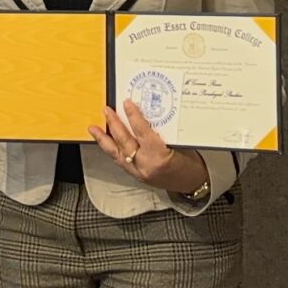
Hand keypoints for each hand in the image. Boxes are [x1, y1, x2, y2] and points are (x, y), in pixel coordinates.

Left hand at [88, 102, 207, 193]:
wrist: (194, 184)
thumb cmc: (191, 163)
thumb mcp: (180, 144)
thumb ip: (162, 132)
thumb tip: (146, 113)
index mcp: (159, 157)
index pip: (142, 132)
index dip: (133, 116)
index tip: (126, 103)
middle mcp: (146, 166)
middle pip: (125, 142)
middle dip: (114, 124)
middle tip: (106, 110)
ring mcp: (139, 173)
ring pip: (117, 154)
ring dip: (104, 139)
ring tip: (93, 128)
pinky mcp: (136, 177)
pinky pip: (120, 161)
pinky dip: (111, 150)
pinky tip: (105, 142)